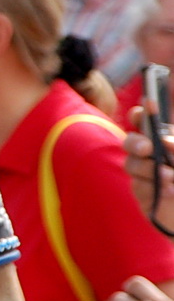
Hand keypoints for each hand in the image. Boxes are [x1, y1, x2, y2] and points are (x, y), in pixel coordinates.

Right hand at [124, 107, 173, 231]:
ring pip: (131, 164)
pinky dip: (153, 188)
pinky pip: (138, 186)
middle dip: (135, 143)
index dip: (140, 114)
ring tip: (171, 176)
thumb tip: (164, 141)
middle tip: (147, 148)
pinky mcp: (142, 192)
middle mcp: (149, 153)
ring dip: (148, 169)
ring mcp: (143, 173)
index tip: (146, 108)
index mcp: (162, 139)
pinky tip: (169, 191)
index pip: (143, 121)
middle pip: (130, 141)